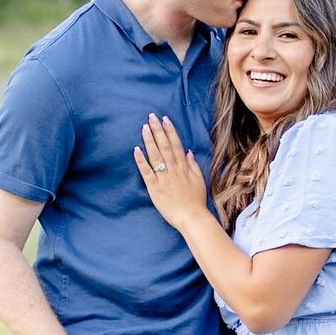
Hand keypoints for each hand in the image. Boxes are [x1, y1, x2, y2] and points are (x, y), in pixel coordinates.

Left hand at [134, 113, 207, 229]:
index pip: (176, 145)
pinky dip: (141, 161)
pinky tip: (136, 150)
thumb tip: (188, 152)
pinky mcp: (155, 188)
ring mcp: (164, 178)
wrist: (192, 218)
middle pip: (165, 146)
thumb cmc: (196, 201)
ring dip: (149, 140)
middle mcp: (174, 170)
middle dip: (158, 130)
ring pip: (156, 156)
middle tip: (151, 117)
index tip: (165, 119)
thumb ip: (193, 165)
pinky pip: (147, 172)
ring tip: (144, 127)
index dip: (170, 131)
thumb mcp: (199, 180)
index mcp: (184, 167)